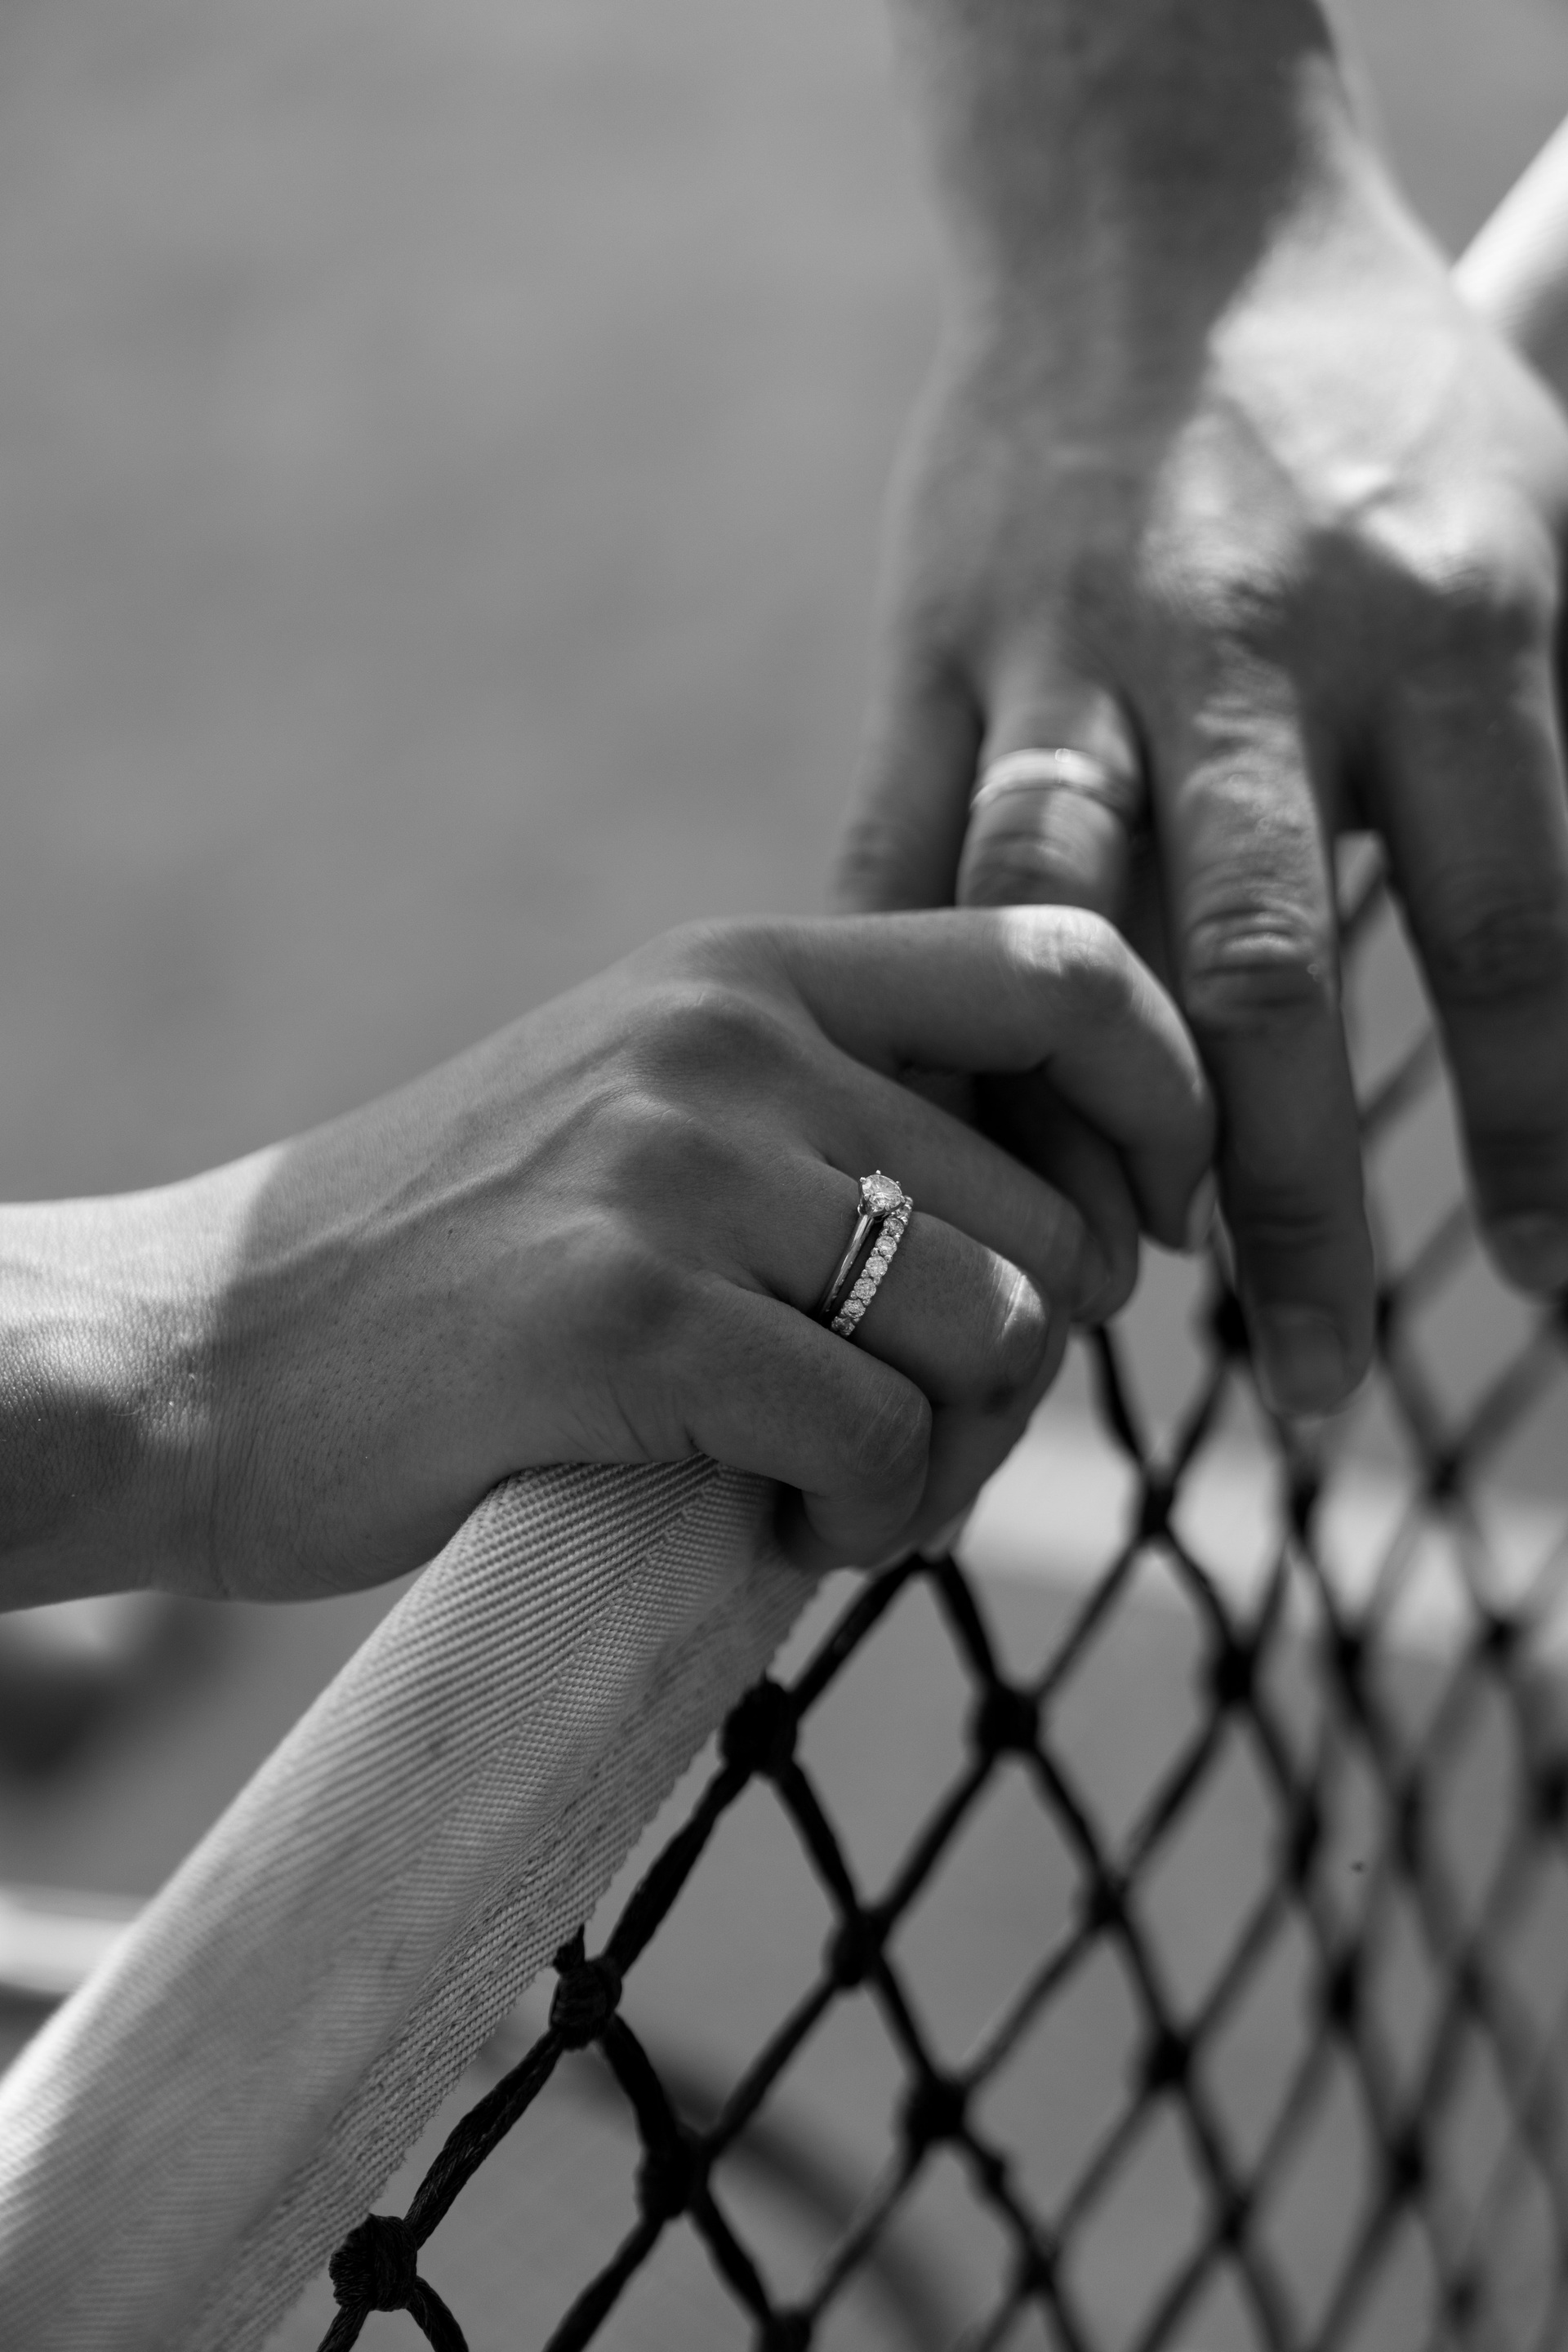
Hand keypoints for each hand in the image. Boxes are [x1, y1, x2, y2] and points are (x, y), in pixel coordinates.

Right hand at [1, 910, 1210, 1603]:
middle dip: (1030, 1370)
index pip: (1068, 968)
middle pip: (1053, 1218)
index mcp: (748, 968)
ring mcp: (675, 1164)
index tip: (1146, 1239)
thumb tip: (1083, 1222)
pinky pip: (882, 1440)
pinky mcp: (625, 1314)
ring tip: (845, 1483)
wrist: (201, 1351)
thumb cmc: (450, 1266)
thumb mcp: (643, 1115)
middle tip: (926, 1438)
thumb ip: (832, 1119)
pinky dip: (870, 1517)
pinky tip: (779, 1526)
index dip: (1166, 1107)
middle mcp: (728, 1036)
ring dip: (957, 1457)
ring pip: (995, 1334)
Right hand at [839, 97, 1567, 1415]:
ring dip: (1088, 1121)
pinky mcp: (928, 652)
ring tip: (1113, 1275)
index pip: (1514, 924)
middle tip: (1313, 1377)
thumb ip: (1556, 759)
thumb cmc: (1375, 402)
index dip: (1532, 1122)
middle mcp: (1247, 641)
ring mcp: (1063, 644)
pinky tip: (933, 1137)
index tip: (1537, 1284)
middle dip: (1295, 1192)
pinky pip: (901, 862)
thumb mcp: (1536, 539)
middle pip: (1270, 962)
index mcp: (1445, 617)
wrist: (1148, 208)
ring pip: (1057, 925)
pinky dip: (921, 1014)